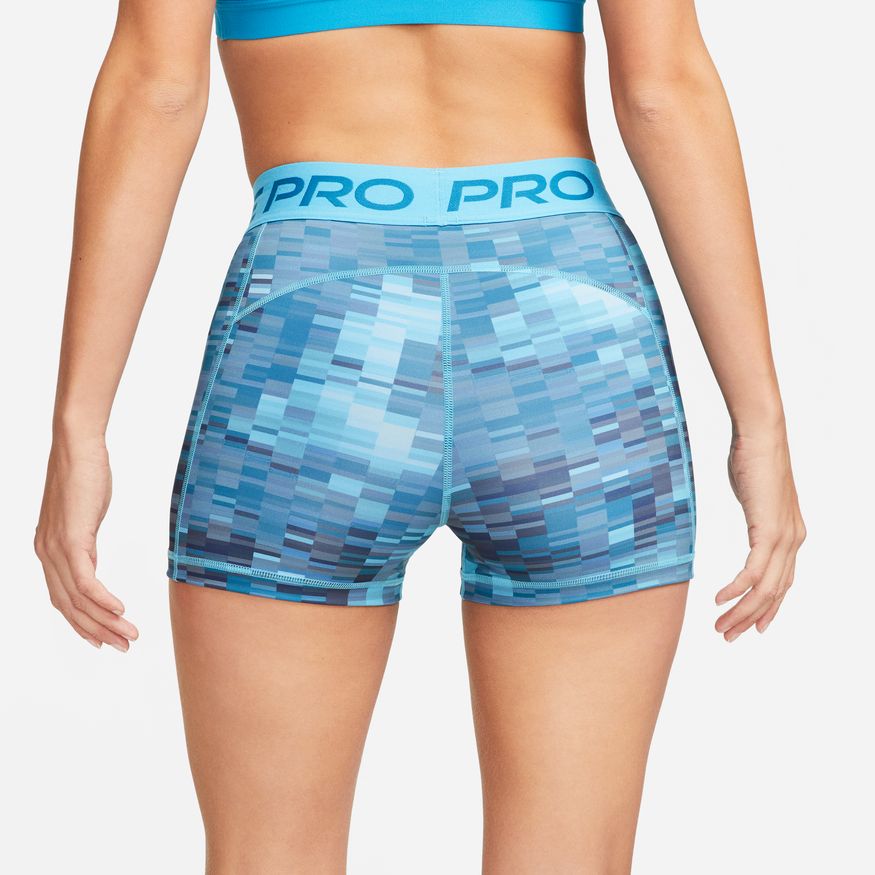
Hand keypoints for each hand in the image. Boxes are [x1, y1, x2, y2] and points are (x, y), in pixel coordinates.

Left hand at [34, 435, 138, 650]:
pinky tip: (120, 611)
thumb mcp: (85, 515)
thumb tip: (91, 561)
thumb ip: (84, 541)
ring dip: (106, 622)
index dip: (82, 623)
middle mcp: (46, 554)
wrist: (77, 447)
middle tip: (122, 646)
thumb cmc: (84, 472)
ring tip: (130, 635)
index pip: (63, 599)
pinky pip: (86, 581)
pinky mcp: (71, 540)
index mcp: (49, 550)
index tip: (103, 638)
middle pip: (70, 607)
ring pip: (79, 600)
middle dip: (97, 631)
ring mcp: (56, 549)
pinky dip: (103, 600)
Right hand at [715, 426, 805, 640]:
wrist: (762, 436)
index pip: (782, 582)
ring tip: (720, 626)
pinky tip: (720, 599)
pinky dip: (737, 590)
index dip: (768, 608)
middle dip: (750, 618)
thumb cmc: (753, 458)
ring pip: (765, 589)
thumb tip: (750, 519)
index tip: (752, 627)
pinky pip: (754, 572)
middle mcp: (793, 541)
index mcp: (790, 534)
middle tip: (728, 635)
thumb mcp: (755, 496)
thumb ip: (756, 516)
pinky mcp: (769, 531)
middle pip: (774, 593)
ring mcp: (783, 538)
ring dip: (741, 611)